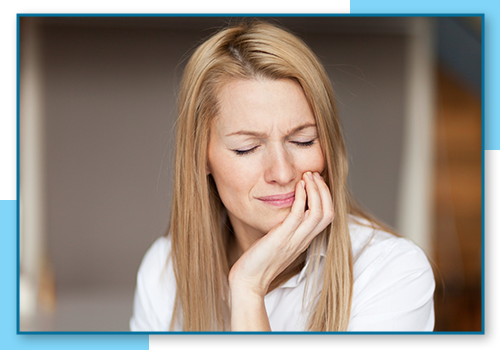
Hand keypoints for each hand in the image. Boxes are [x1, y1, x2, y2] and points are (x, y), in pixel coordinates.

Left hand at [228, 171, 334, 297]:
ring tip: (308, 175)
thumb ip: (285, 228)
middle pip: (328, 213)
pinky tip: (298, 185)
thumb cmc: (258, 260)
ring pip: (318, 212)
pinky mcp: (282, 237)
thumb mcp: (278, 241)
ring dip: (316, 190)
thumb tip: (284, 212)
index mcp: (304, 240)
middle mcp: (303, 239)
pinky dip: (301, 196)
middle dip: (324, 190)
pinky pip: (298, 214)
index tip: (316, 181)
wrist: (248, 280)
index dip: (326, 197)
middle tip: (314, 174)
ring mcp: (294, 239)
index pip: (327, 216)